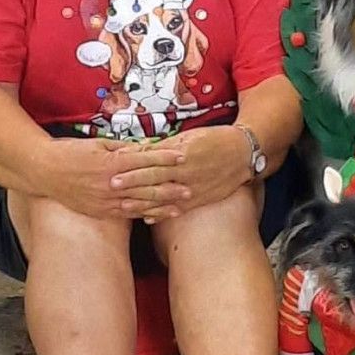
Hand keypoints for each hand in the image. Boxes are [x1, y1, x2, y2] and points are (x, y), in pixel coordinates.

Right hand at [41, 137, 186, 220]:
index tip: (182, 156)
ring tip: (182, 206)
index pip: (144, 159)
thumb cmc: (70, 153)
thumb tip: (146, 147)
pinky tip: (157, 216)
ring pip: (139, 203)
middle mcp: (110, 183)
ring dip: (162, 205)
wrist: (45, 172)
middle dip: (170, 186)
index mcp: (110, 162)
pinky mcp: (100, 211)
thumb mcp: (97, 144)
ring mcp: (105, 200)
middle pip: (146, 185)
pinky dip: (143, 215)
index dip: (164, 158)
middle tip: (191, 187)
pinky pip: (126, 214)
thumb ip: (122, 147)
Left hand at [117, 125, 248, 222]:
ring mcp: (193, 189)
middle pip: (153, 180)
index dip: (132, 165)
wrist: (243, 154)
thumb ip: (164, 146)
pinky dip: (162, 214)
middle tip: (111, 186)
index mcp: (182, 155)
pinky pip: (177, 210)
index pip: (151, 160)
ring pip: (163, 198)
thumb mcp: (189, 137)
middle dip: (131, 183)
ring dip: (142, 203)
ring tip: (124, 205)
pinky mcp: (200, 200)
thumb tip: (141, 149)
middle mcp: (186, 173)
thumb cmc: (215, 140)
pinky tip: (147, 218)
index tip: (114, 167)